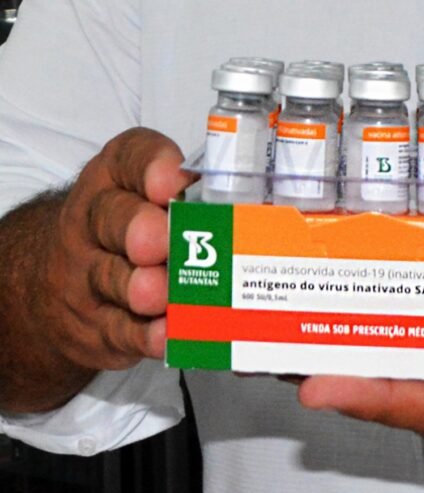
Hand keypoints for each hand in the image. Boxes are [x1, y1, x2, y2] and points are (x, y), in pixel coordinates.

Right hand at [43, 127, 190, 369]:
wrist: (64, 283)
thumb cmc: (132, 229)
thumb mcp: (154, 198)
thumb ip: (200, 197)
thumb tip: (263, 210)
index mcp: (118, 178)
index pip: (130, 158)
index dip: (152, 167)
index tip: (173, 183)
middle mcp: (97, 220)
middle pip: (111, 218)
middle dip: (139, 227)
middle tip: (163, 241)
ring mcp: (90, 274)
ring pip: (109, 277)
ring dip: (139, 286)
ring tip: (160, 294)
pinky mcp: (98, 324)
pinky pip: (117, 329)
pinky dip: (143, 334)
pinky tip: (165, 334)